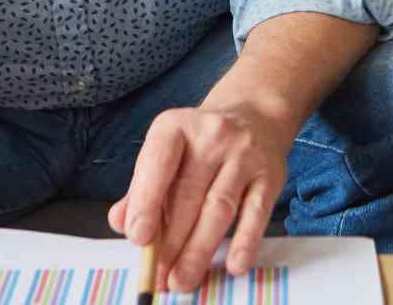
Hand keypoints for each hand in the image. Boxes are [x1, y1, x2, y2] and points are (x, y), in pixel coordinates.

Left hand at [107, 104, 292, 292]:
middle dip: (171, 241)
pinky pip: (257, 212)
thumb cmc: (199, 143)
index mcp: (176, 126)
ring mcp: (245, 154)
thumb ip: (141, 187)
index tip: (139, 238)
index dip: (146, 202)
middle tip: (159, 275)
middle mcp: (213, 135)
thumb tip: (122, 223)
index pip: (159, 163)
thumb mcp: (166, 152)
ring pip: (220, 207)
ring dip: (199, 249)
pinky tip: (234, 264)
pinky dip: (245, 241)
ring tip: (183, 279)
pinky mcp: (270, 175)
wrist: (253, 114)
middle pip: (189, 194)